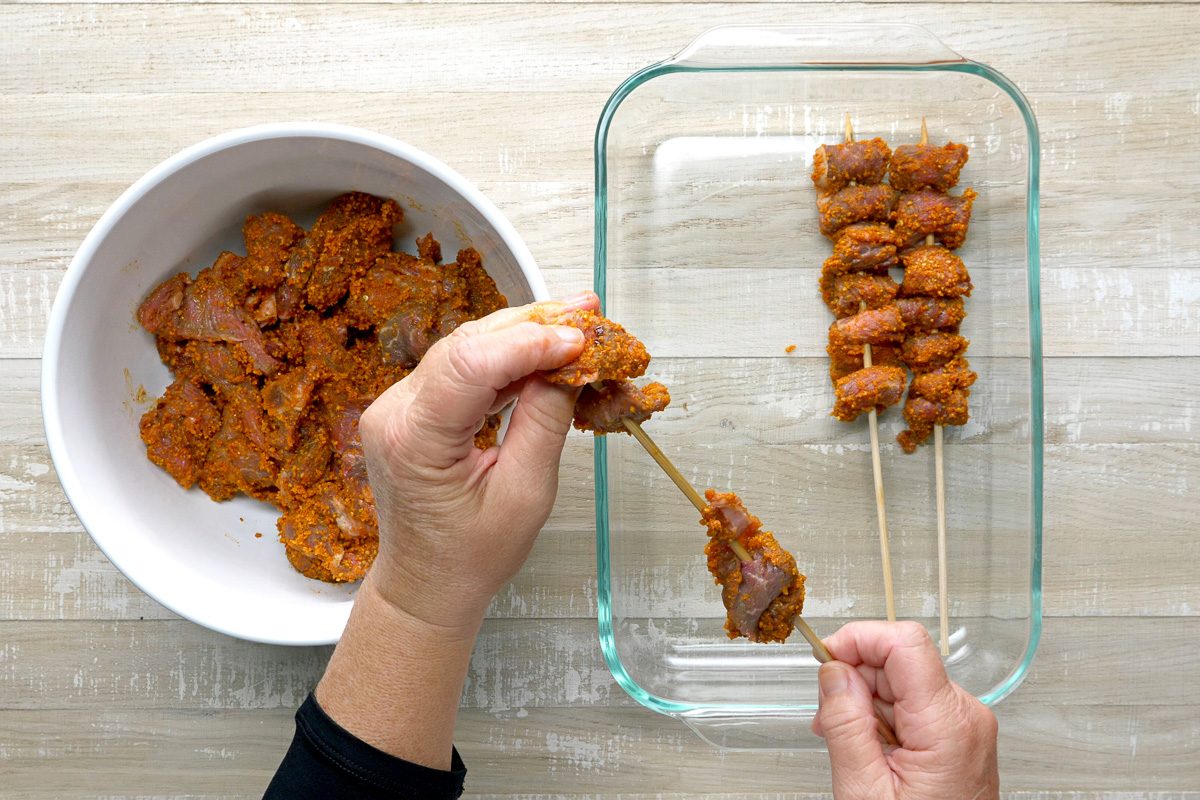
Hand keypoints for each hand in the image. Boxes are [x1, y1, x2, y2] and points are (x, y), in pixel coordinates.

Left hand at [357, 291, 597, 631]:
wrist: (427, 584)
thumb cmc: (472, 555)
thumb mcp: (525, 493)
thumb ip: (545, 422)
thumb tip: (570, 365)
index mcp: (414, 440)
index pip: (470, 364)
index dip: (529, 342)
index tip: (580, 340)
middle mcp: (394, 412)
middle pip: (467, 344)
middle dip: (532, 325)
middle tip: (588, 313)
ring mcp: (397, 406)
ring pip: (465, 347)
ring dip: (523, 334)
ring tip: (577, 326)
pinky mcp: (411, 407)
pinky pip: (461, 367)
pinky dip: (506, 357)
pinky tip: (545, 351)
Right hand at [813, 621, 999, 799]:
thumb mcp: (864, 789)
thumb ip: (845, 724)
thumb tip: (833, 672)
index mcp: (947, 725)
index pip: (904, 642)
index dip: (859, 639)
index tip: (826, 657)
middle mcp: (966, 716)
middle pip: (899, 661)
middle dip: (855, 679)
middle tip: (827, 718)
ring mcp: (966, 725)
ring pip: (902, 681)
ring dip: (865, 702)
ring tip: (849, 745)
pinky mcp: (960, 734)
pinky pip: (913, 704)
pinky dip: (882, 718)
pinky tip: (869, 749)